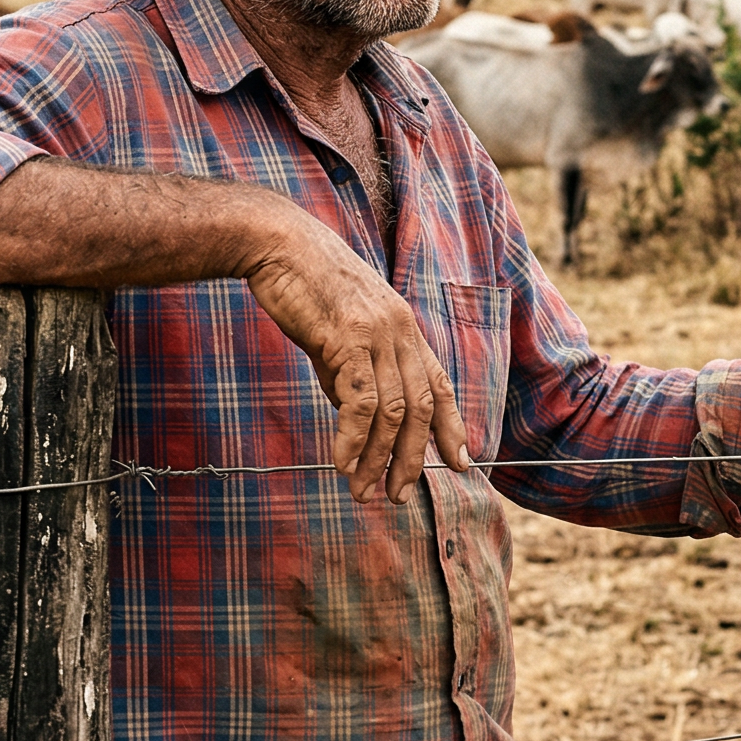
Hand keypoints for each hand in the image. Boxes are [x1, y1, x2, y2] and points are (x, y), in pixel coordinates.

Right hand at [244, 207, 471, 503]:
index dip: (452, 427)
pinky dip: (353, 439)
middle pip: (421, 408)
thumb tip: (359, 423)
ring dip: (378, 458)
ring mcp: (377, 334)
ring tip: (362, 490)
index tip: (460, 463)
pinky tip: (341, 462)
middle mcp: (400, 332)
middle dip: (413, 458)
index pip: (439, 385)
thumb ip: (353, 374)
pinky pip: (360, 402)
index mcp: (405, 329)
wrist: (279, 245)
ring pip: (393, 411)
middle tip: (398, 495)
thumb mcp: (339, 334)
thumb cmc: (306, 287)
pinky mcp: (347, 338)